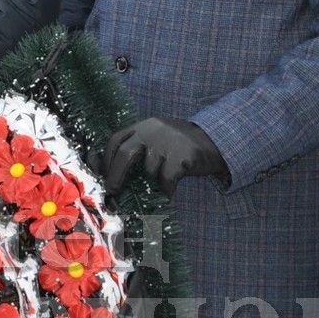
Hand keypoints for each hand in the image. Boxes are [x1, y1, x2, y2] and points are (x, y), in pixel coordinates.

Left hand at [103, 117, 227, 196]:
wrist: (214, 140)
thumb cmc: (178, 145)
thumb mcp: (156, 138)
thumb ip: (138, 147)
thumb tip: (113, 174)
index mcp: (143, 126)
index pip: (116, 140)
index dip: (107, 160)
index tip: (104, 176)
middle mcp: (153, 131)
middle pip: (126, 153)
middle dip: (116, 175)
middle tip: (113, 191)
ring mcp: (168, 142)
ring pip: (148, 169)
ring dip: (150, 182)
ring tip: (156, 185)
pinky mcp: (183, 155)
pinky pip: (166, 178)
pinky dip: (166, 188)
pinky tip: (168, 191)